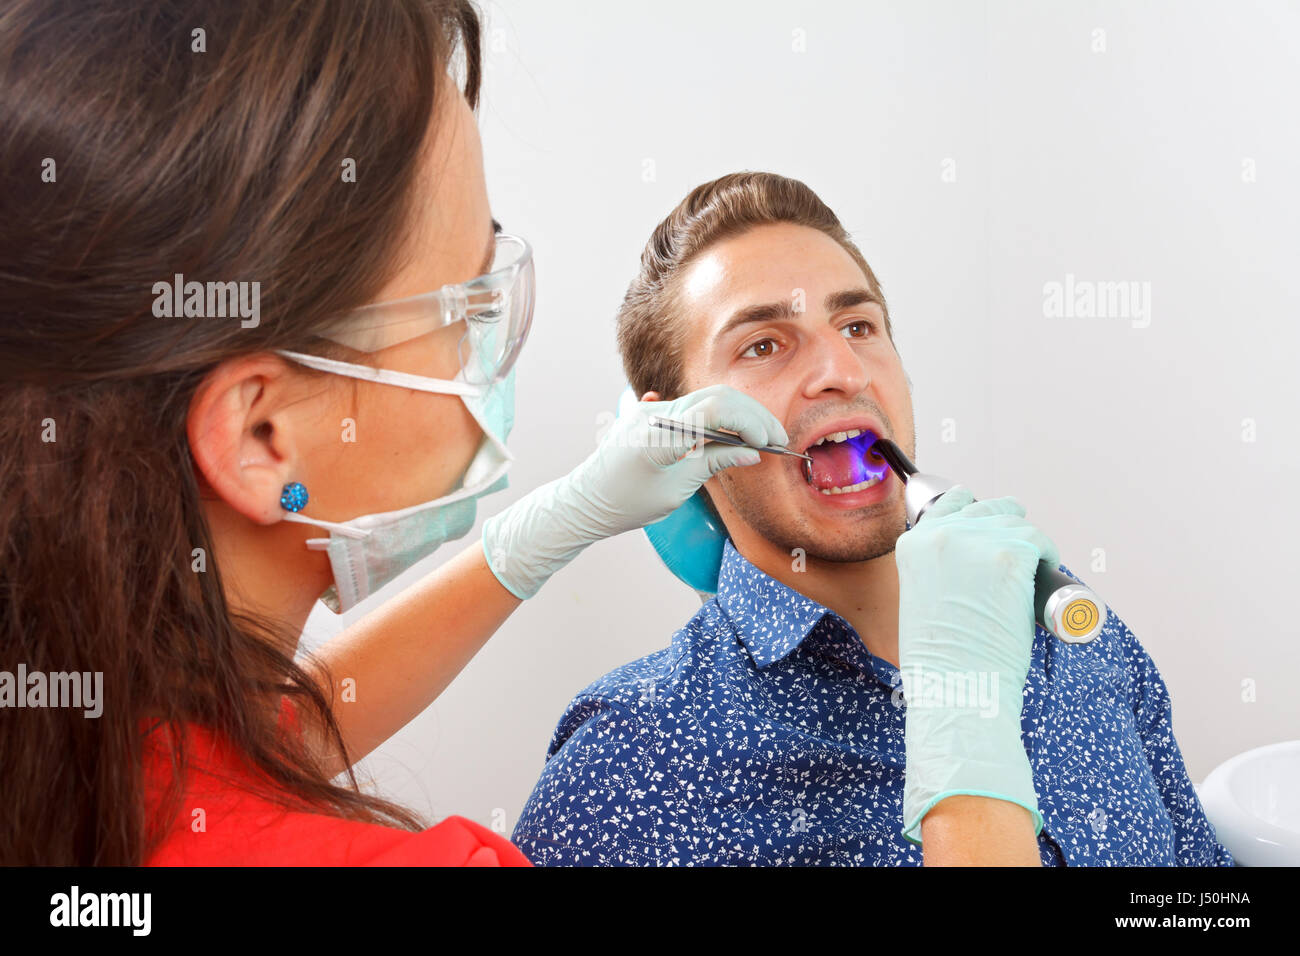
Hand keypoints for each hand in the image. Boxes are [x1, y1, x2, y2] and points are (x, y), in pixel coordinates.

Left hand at [481, 384, 785, 598]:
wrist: (585, 500)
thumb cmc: (626, 503)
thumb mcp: (676, 490)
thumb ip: (713, 463)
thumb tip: (752, 453)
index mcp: (660, 434)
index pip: (715, 410)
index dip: (749, 423)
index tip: (769, 444)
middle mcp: (656, 413)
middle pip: (717, 397)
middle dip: (752, 415)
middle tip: (777, 439)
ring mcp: (652, 410)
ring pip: (708, 399)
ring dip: (739, 414)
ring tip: (762, 439)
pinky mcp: (652, 414)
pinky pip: (693, 407)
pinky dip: (720, 418)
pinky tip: (736, 435)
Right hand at [895, 485, 1060, 844]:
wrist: (955, 685)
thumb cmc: (941, 660)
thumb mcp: (923, 599)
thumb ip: (939, 571)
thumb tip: (975, 565)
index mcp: (913, 544)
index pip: (951, 502)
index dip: (976, 514)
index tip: (990, 529)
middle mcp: (942, 534)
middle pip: (989, 508)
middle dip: (1007, 527)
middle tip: (1019, 556)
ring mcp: (977, 541)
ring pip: (1017, 524)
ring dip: (1029, 545)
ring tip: (1031, 575)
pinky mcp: (1011, 555)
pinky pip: (1039, 542)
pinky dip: (1047, 557)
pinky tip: (1044, 575)